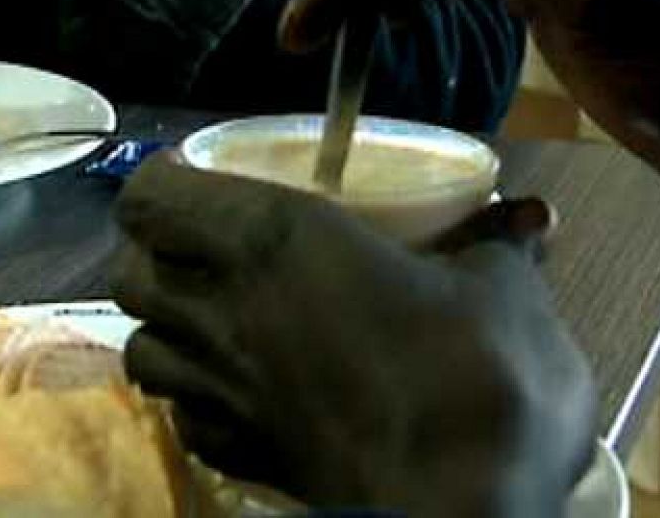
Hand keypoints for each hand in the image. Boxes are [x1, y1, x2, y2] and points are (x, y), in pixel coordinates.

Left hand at [111, 158, 594, 513]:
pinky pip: (184, 418)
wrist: (464, 502)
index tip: (199, 174)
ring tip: (211, 318)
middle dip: (154, 256)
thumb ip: (496, 244)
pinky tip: (240, 394)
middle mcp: (221, 310)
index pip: (149, 197)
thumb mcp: (501, 288)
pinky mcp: (234, 457)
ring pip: (140, 350)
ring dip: (164, 329)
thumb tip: (531, 216)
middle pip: (128, 274)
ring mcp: (218, 393)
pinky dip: (196, 400)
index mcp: (268, 239)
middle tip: (204, 247)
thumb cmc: (475, 369)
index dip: (163, 181)